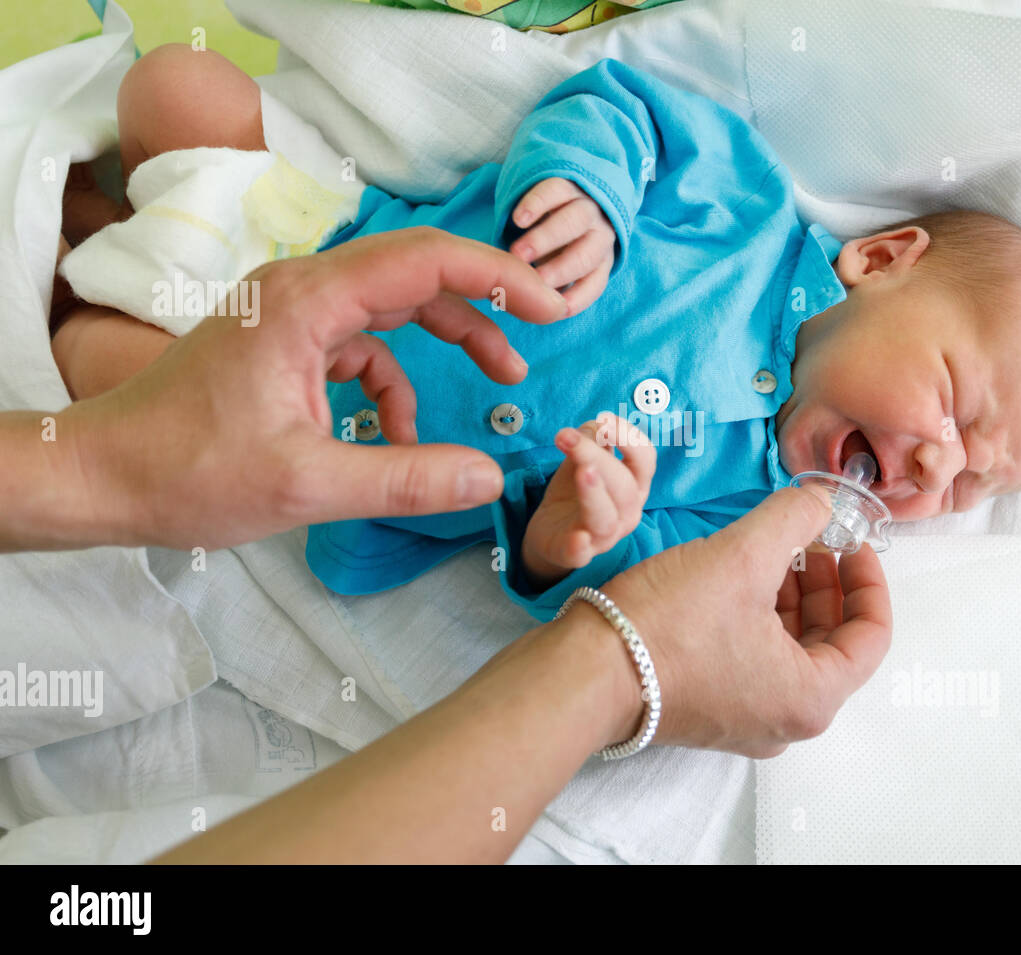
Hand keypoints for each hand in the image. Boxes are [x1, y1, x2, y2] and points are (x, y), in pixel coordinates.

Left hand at [51, 227, 568, 550]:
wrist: (102, 475)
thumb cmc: (187, 471)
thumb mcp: (306, 485)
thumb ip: (404, 479)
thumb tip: (490, 478)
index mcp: (308, 302)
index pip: (425, 261)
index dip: (499, 278)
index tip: (553, 306)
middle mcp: (303, 290)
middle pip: (417, 275)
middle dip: (483, 308)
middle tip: (540, 337)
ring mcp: (293, 314)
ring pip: (394, 309)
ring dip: (446, 343)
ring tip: (499, 379)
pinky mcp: (287, 343)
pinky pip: (363, 348)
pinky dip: (394, 388)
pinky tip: (398, 440)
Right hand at [509, 177, 615, 315]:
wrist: (561, 193)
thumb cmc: (554, 242)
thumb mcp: (553, 264)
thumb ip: (543, 281)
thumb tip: (525, 305)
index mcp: (598, 260)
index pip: (595, 282)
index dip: (580, 297)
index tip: (558, 309)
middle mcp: (598, 234)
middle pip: (586, 254)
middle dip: (561, 270)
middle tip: (533, 281)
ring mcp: (584, 205)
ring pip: (572, 222)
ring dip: (545, 240)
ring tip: (519, 254)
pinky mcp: (566, 182)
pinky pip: (554, 191)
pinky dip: (536, 205)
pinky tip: (518, 220)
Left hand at [522, 413, 654, 586]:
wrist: (551, 532)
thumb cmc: (574, 492)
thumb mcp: (583, 459)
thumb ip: (593, 439)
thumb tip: (597, 425)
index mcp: (634, 486)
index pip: (645, 460)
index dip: (629, 437)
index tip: (603, 418)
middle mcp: (627, 512)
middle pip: (624, 485)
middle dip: (598, 456)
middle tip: (567, 436)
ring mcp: (603, 537)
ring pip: (607, 517)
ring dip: (595, 493)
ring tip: (583, 471)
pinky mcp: (576, 554)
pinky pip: (581, 553)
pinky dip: (580, 546)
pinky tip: (577, 537)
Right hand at [597, 486, 892, 756]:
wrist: (585, 672)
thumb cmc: (670, 623)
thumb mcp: (743, 555)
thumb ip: (795, 518)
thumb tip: (822, 498)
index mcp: (811, 698)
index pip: (872, 637)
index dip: (869, 579)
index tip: (852, 541)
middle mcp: (786, 721)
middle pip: (831, 643)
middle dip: (826, 584)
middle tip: (811, 536)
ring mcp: (746, 720)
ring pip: (790, 650)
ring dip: (790, 597)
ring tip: (773, 548)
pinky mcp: (710, 710)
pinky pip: (754, 660)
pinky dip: (758, 618)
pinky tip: (737, 577)